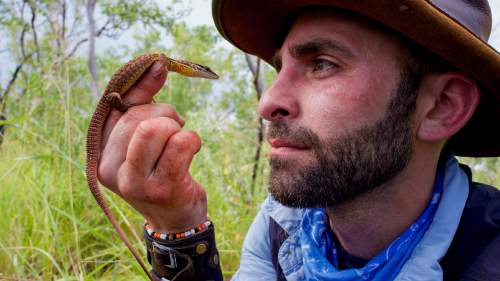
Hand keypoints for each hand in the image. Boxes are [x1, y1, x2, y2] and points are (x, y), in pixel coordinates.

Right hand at [98, 60, 207, 232]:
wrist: (175, 216)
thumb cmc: (159, 169)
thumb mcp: (143, 136)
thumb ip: (144, 100)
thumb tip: (157, 63)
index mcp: (100, 152)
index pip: (116, 107)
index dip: (141, 85)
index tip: (160, 66)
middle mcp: (110, 169)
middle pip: (139, 118)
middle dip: (166, 114)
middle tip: (175, 127)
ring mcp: (134, 182)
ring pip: (156, 128)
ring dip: (177, 127)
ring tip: (180, 139)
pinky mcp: (162, 189)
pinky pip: (181, 143)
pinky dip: (192, 139)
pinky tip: (191, 150)